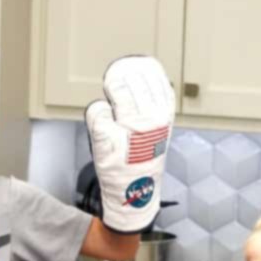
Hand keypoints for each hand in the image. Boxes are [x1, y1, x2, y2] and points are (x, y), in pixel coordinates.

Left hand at [85, 56, 174, 233]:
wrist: (133, 196)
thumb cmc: (141, 164)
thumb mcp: (155, 134)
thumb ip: (149, 109)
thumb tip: (134, 83)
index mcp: (162, 121)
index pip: (157, 84)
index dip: (146, 70)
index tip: (137, 64)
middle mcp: (148, 125)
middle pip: (136, 86)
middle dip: (126, 76)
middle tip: (117, 74)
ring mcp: (127, 132)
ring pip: (119, 98)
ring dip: (114, 88)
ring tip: (111, 85)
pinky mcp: (107, 141)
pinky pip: (98, 116)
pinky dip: (98, 114)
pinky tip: (102, 116)